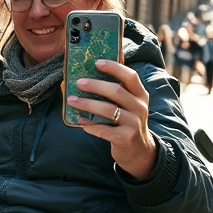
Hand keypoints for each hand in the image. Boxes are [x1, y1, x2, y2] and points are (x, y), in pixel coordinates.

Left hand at [66, 59, 157, 180]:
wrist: (138, 150)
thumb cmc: (127, 120)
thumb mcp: (129, 103)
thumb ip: (118, 86)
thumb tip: (97, 63)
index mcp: (140, 94)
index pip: (130, 76)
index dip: (114, 67)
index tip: (97, 62)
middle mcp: (140, 107)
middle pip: (116, 91)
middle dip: (95, 85)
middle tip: (78, 83)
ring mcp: (134, 123)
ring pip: (108, 110)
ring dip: (87, 104)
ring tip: (72, 100)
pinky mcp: (125, 137)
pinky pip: (103, 129)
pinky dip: (89, 124)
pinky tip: (79, 120)